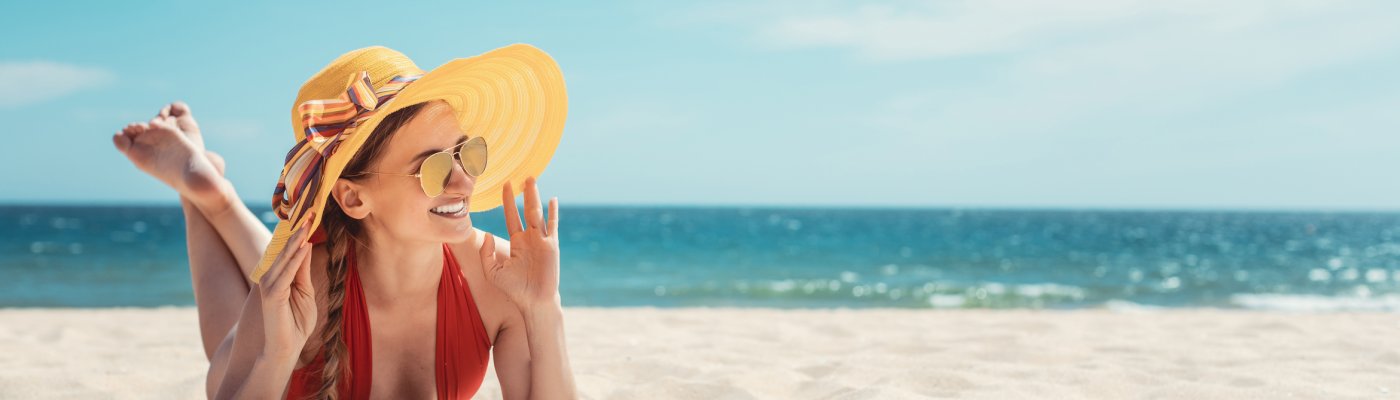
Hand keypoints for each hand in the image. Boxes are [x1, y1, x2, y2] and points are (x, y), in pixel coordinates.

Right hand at [258, 213, 317, 358]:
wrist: (285, 349)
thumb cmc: (295, 323)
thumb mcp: (304, 291)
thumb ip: (302, 269)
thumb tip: (306, 244)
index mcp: (278, 275)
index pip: (286, 248)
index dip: (296, 230)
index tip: (309, 210)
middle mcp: (269, 276)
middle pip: (284, 247)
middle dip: (297, 228)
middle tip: (309, 206)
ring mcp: (268, 285)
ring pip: (284, 256)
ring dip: (296, 238)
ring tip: (307, 219)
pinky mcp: (272, 295)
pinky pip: (286, 273)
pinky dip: (295, 259)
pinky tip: (304, 245)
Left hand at [480, 176, 560, 310]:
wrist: (533, 300)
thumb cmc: (514, 288)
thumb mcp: (492, 271)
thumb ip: (486, 253)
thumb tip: (488, 234)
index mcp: (517, 242)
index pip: (511, 216)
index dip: (508, 201)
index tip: (506, 184)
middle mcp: (530, 238)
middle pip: (526, 210)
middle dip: (524, 193)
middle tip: (523, 176)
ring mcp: (542, 240)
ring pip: (537, 213)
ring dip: (535, 196)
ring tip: (532, 180)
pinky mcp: (552, 245)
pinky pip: (553, 225)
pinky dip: (553, 212)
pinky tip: (553, 200)